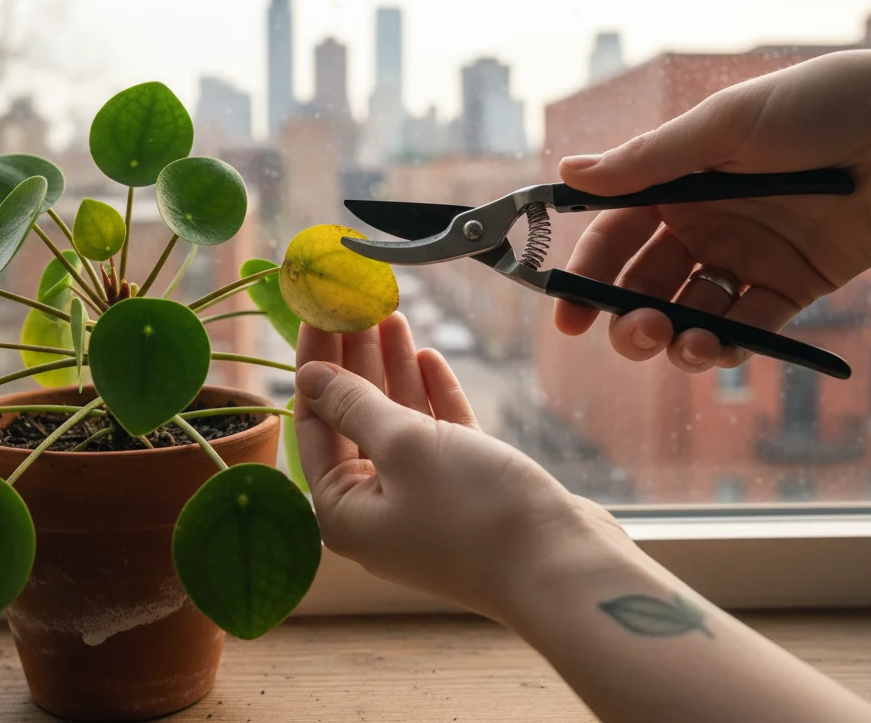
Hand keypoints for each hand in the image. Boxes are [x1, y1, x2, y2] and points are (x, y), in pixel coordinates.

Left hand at [293, 313, 628, 621]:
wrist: (563, 567)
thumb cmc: (475, 513)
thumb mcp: (403, 446)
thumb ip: (354, 405)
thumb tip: (307, 376)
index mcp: (342, 510)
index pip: (314, 421)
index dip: (316, 362)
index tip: (319, 310)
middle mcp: (374, 509)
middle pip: (353, 419)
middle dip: (356, 359)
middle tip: (356, 303)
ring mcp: (421, 502)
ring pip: (397, 423)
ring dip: (393, 370)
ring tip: (391, 315)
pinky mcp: (465, 493)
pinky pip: (437, 437)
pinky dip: (431, 397)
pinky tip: (428, 356)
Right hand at [554, 46, 870, 372]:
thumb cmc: (814, 107)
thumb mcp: (721, 127)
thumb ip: (648, 162)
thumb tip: (568, 174)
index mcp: (676, 186)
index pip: (614, 239)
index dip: (587, 277)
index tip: (566, 318)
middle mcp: (702, 226)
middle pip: (644, 287)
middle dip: (628, 319)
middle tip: (635, 331)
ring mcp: (744, 260)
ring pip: (689, 316)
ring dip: (674, 339)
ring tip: (681, 342)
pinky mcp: (789, 288)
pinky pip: (746, 329)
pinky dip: (725, 347)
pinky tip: (717, 348)